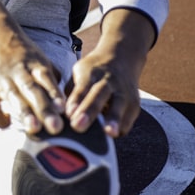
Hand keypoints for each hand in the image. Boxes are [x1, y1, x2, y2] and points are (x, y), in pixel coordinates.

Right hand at [0, 0, 65, 134]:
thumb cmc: (21, 51)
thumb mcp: (40, 57)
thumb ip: (53, 76)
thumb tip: (68, 98)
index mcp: (34, 64)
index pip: (46, 79)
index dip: (54, 93)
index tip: (63, 109)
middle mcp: (18, 71)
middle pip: (32, 90)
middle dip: (44, 109)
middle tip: (55, 127)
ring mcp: (1, 79)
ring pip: (14, 98)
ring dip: (24, 114)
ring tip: (34, 128)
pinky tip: (8, 124)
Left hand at [65, 9, 154, 137]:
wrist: (121, 59)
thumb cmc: (93, 72)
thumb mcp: (79, 74)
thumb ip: (72, 92)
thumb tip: (59, 115)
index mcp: (91, 73)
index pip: (82, 87)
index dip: (75, 100)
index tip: (68, 114)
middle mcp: (108, 81)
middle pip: (99, 95)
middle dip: (89, 111)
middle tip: (78, 126)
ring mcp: (123, 91)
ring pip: (119, 105)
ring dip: (114, 119)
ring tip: (109, 132)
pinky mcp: (134, 104)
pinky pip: (129, 117)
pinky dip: (122, 127)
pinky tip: (113, 135)